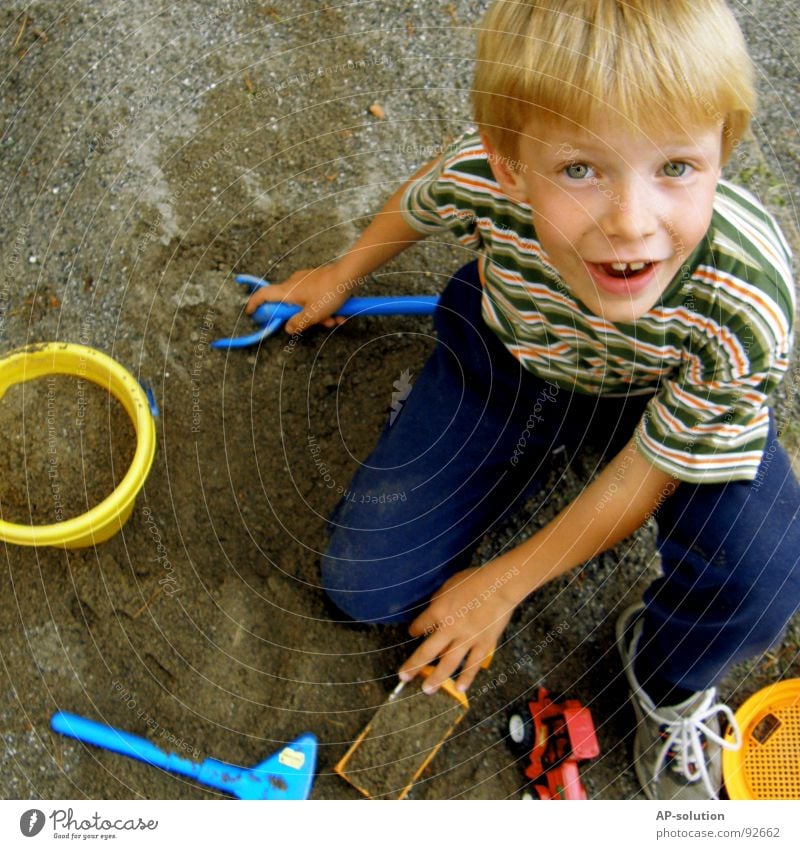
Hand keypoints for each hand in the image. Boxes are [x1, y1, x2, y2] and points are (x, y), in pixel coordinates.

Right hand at [245, 264, 356, 334]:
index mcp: (288, 291)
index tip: (250, 312)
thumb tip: (288, 328)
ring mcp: (306, 281)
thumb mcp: (313, 314)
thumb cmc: (329, 292)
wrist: (349, 275)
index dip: (255, 304)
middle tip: (319, 324)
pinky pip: (317, 298)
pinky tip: (340, 313)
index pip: (264, 295)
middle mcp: (294, 283)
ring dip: (321, 316)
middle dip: (306, 319)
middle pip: (291, 306)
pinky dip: (327, 308)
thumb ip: (298, 323)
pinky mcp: (318, 280)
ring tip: (335, 319)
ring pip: (308, 304)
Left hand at [398, 564, 518, 693]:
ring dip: (436, 678)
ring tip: (427, 689)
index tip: (412, 633)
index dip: (414, 630)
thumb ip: (439, 599)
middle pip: (428, 651)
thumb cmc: (475, 580)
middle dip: (414, 665)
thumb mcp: (449, 584)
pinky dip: (467, 677)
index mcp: (439, 611)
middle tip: (404, 677)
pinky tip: (460, 688)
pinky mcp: (483, 644)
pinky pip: (473, 664)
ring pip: (448, 664)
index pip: (421, 625)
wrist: (499, 586)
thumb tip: (434, 608)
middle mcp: (449, 629)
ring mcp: (467, 639)